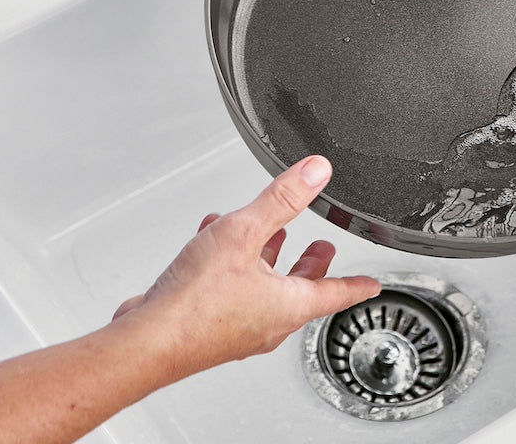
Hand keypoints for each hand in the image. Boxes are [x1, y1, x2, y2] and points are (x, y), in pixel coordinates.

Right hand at [112, 156, 379, 375]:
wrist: (143, 342)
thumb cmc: (194, 304)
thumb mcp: (245, 232)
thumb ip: (282, 199)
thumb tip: (316, 173)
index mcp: (288, 305)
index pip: (337, 293)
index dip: (357, 284)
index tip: (371, 284)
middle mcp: (266, 322)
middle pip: (300, 289)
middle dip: (311, 265)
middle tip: (320, 249)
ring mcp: (236, 327)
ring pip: (262, 288)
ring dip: (268, 259)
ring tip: (268, 235)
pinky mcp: (208, 325)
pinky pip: (230, 289)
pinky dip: (232, 263)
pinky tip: (213, 240)